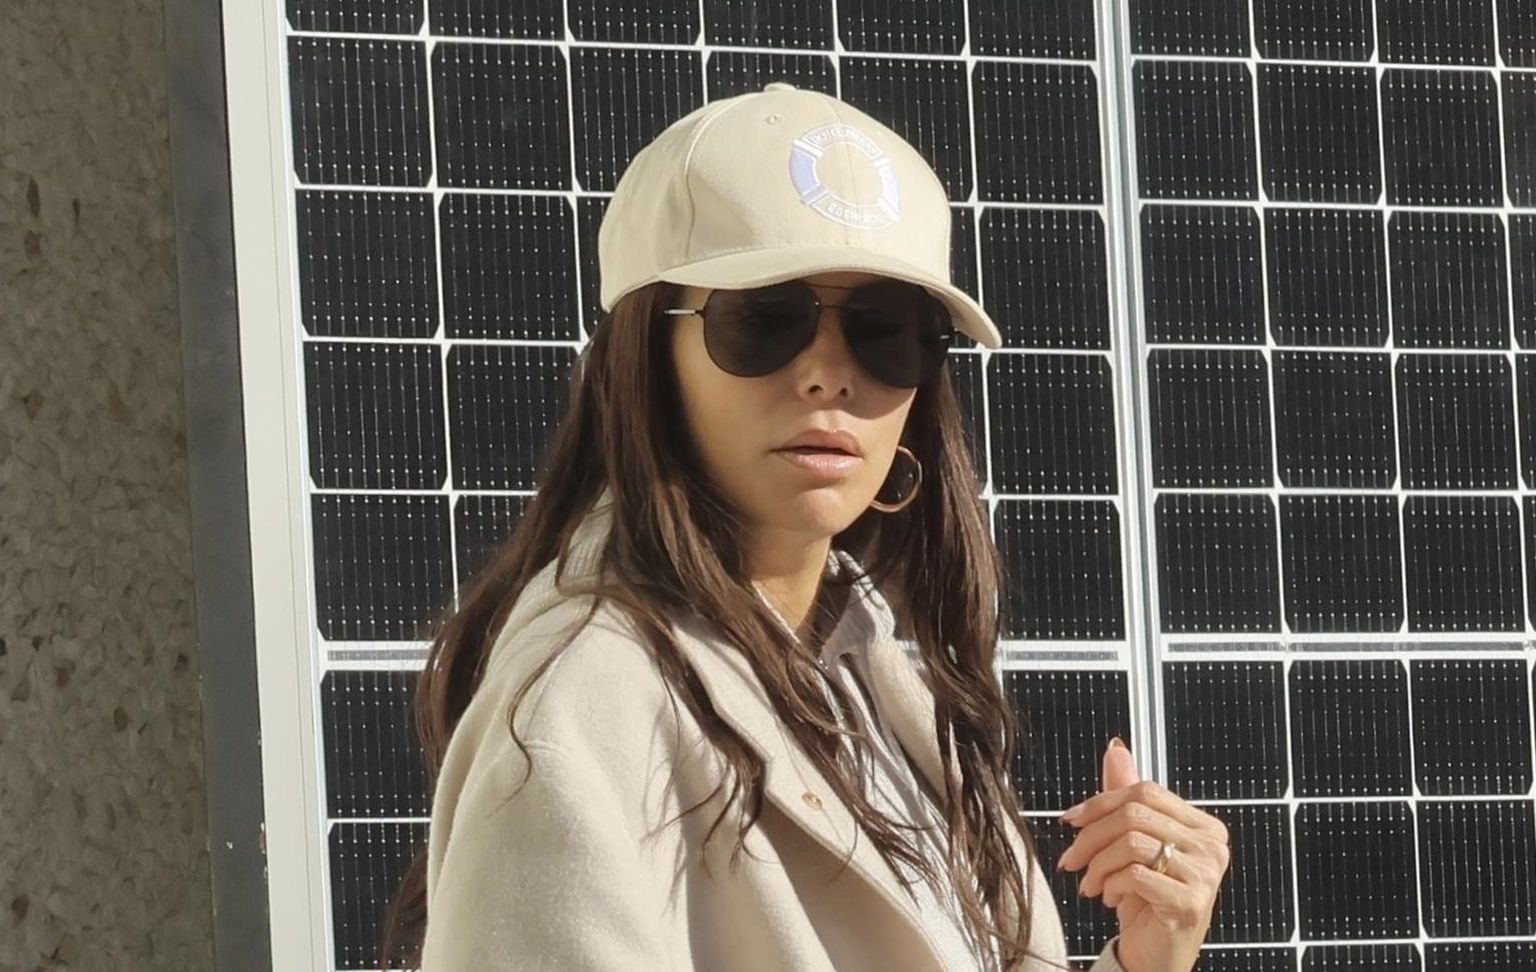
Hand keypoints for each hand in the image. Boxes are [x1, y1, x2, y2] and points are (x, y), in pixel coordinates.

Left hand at [1053, 738, 1228, 971]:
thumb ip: (1126, 798)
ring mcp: (1206, 874)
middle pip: (1135, 813)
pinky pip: (1135, 875)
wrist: (1157, 955)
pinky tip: (1110, 898)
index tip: (1070, 820)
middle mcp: (1212, 845)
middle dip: (1091, 836)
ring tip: (1090, 884)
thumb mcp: (1132, 845)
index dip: (1100, 802)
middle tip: (1071, 860)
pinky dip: (1111, 885)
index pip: (1145, 791)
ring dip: (1098, 865)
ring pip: (1132, 842)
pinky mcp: (1192, 902)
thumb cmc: (1147, 900)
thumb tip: (1115, 749)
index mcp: (1202, 825)